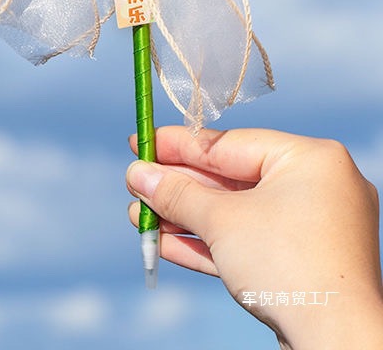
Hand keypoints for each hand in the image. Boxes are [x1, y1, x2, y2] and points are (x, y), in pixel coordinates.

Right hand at [125, 126, 382, 349]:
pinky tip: (165, 242)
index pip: (229, 144)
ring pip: (234, 215)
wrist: (336, 344)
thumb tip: (137, 173)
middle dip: (177, 188)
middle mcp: (315, 188)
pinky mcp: (303, 264)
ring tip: (140, 217)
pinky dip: (208, 242)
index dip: (178, 145)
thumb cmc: (286, 265)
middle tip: (135, 183)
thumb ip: (176, 192)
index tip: (142, 142)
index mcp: (309, 159)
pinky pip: (247, 241)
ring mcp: (311, 229)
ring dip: (184, 218)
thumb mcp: (221, 220)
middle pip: (228, 180)